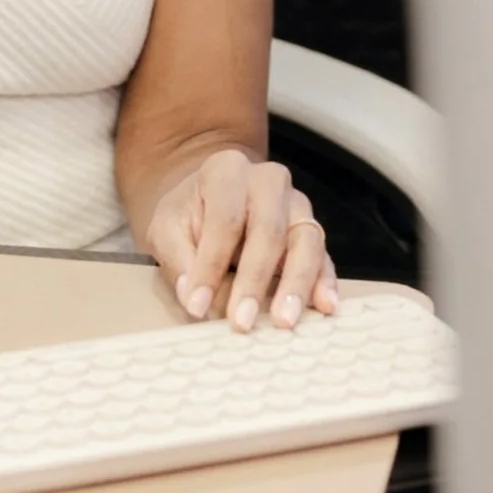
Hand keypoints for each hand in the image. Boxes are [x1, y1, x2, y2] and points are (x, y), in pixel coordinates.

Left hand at [144, 150, 339, 332]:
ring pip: (307, 240)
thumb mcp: (167, 228)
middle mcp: (269, 181)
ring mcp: (297, 205)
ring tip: (285, 320)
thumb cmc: (189, 215)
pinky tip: (325, 307)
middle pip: (269, 229)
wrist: (212, 200)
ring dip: (296, 284)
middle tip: (242, 321)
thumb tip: (192, 295)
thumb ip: (177, 257)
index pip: (224, 219)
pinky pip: (325, 256)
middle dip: (255, 280)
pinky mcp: (312, 232)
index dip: (210, 265)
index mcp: (227, 171)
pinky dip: (325, 283)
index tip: (197, 305)